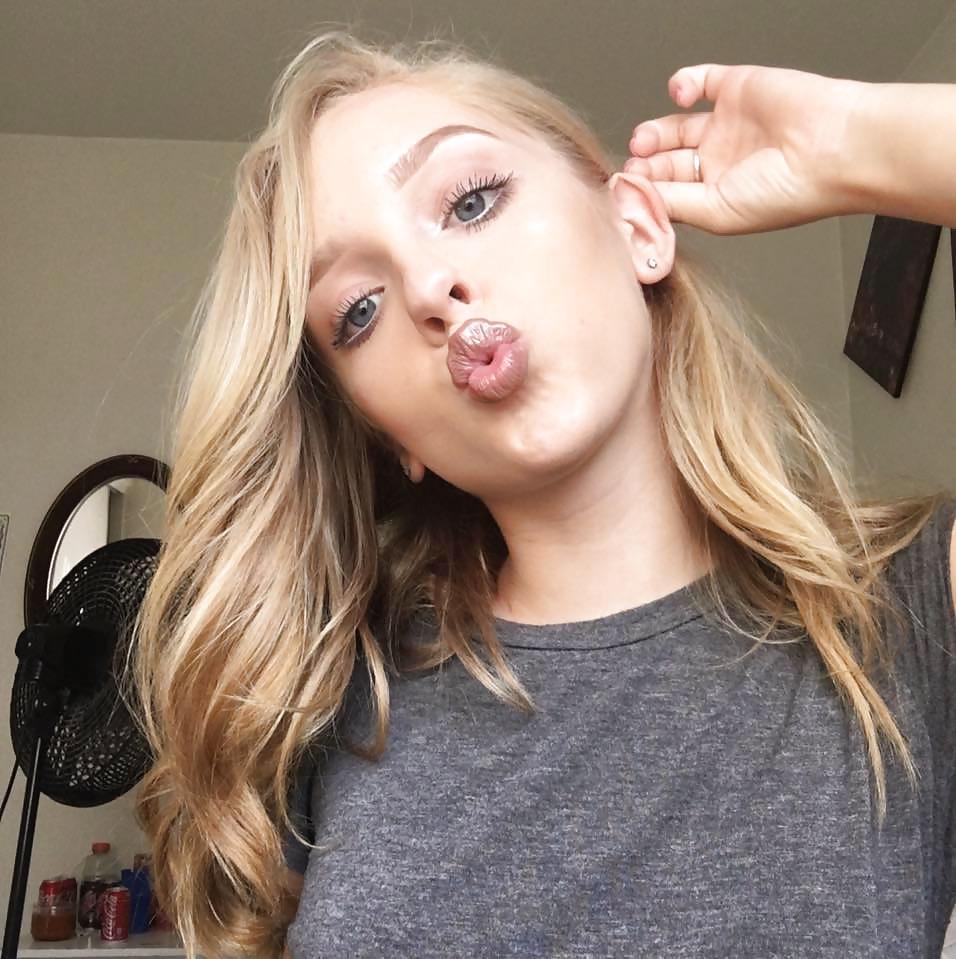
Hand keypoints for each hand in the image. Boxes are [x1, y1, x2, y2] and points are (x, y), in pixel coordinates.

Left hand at [622, 63, 869, 234]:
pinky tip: (680, 96)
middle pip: (665, 161)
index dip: (642, 190)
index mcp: (716, 196)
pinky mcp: (736, 88)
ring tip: (644, 140)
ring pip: (674, 126)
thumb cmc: (786, 192)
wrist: (833, 150)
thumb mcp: (716, 212)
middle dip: (644, 163)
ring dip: (652, 132)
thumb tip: (629, 196)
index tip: (622, 190)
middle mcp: (719, 162)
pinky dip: (681, 83)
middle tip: (632, 165)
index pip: (667, 193)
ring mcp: (727, 125)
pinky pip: (698, 81)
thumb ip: (669, 202)